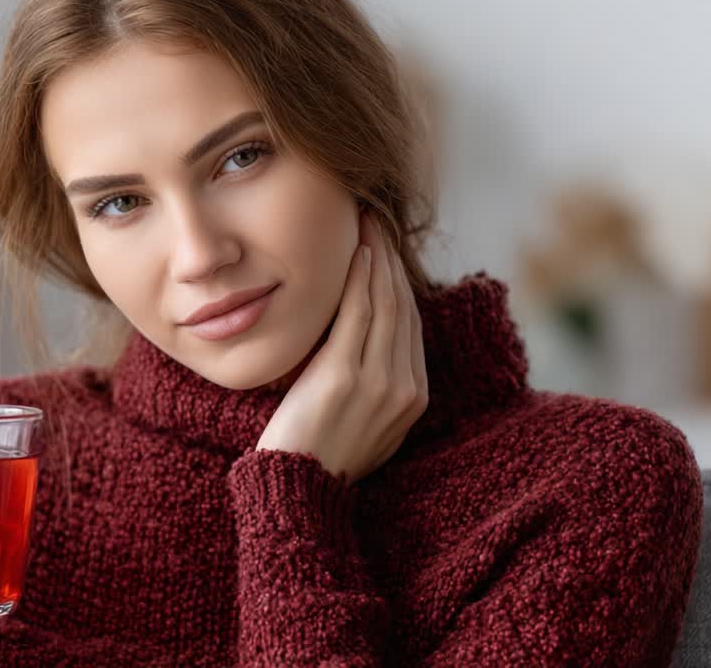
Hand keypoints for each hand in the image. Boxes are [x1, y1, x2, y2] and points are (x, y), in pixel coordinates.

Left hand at [256, 211, 428, 483]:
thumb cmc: (318, 454)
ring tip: (366, 225)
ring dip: (377, 258)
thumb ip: (375, 384)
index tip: (386, 251)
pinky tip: (356, 252)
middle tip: (377, 223)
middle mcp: (405, 388)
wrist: (297, 488)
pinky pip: (359, 314)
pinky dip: (360, 279)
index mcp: (414, 399)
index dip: (401, 283)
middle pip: (404, 308)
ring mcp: (378, 382)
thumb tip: (365, 341)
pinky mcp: (345, 376)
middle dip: (391, 260)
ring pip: (386, 304)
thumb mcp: (363, 421)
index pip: (412, 326)